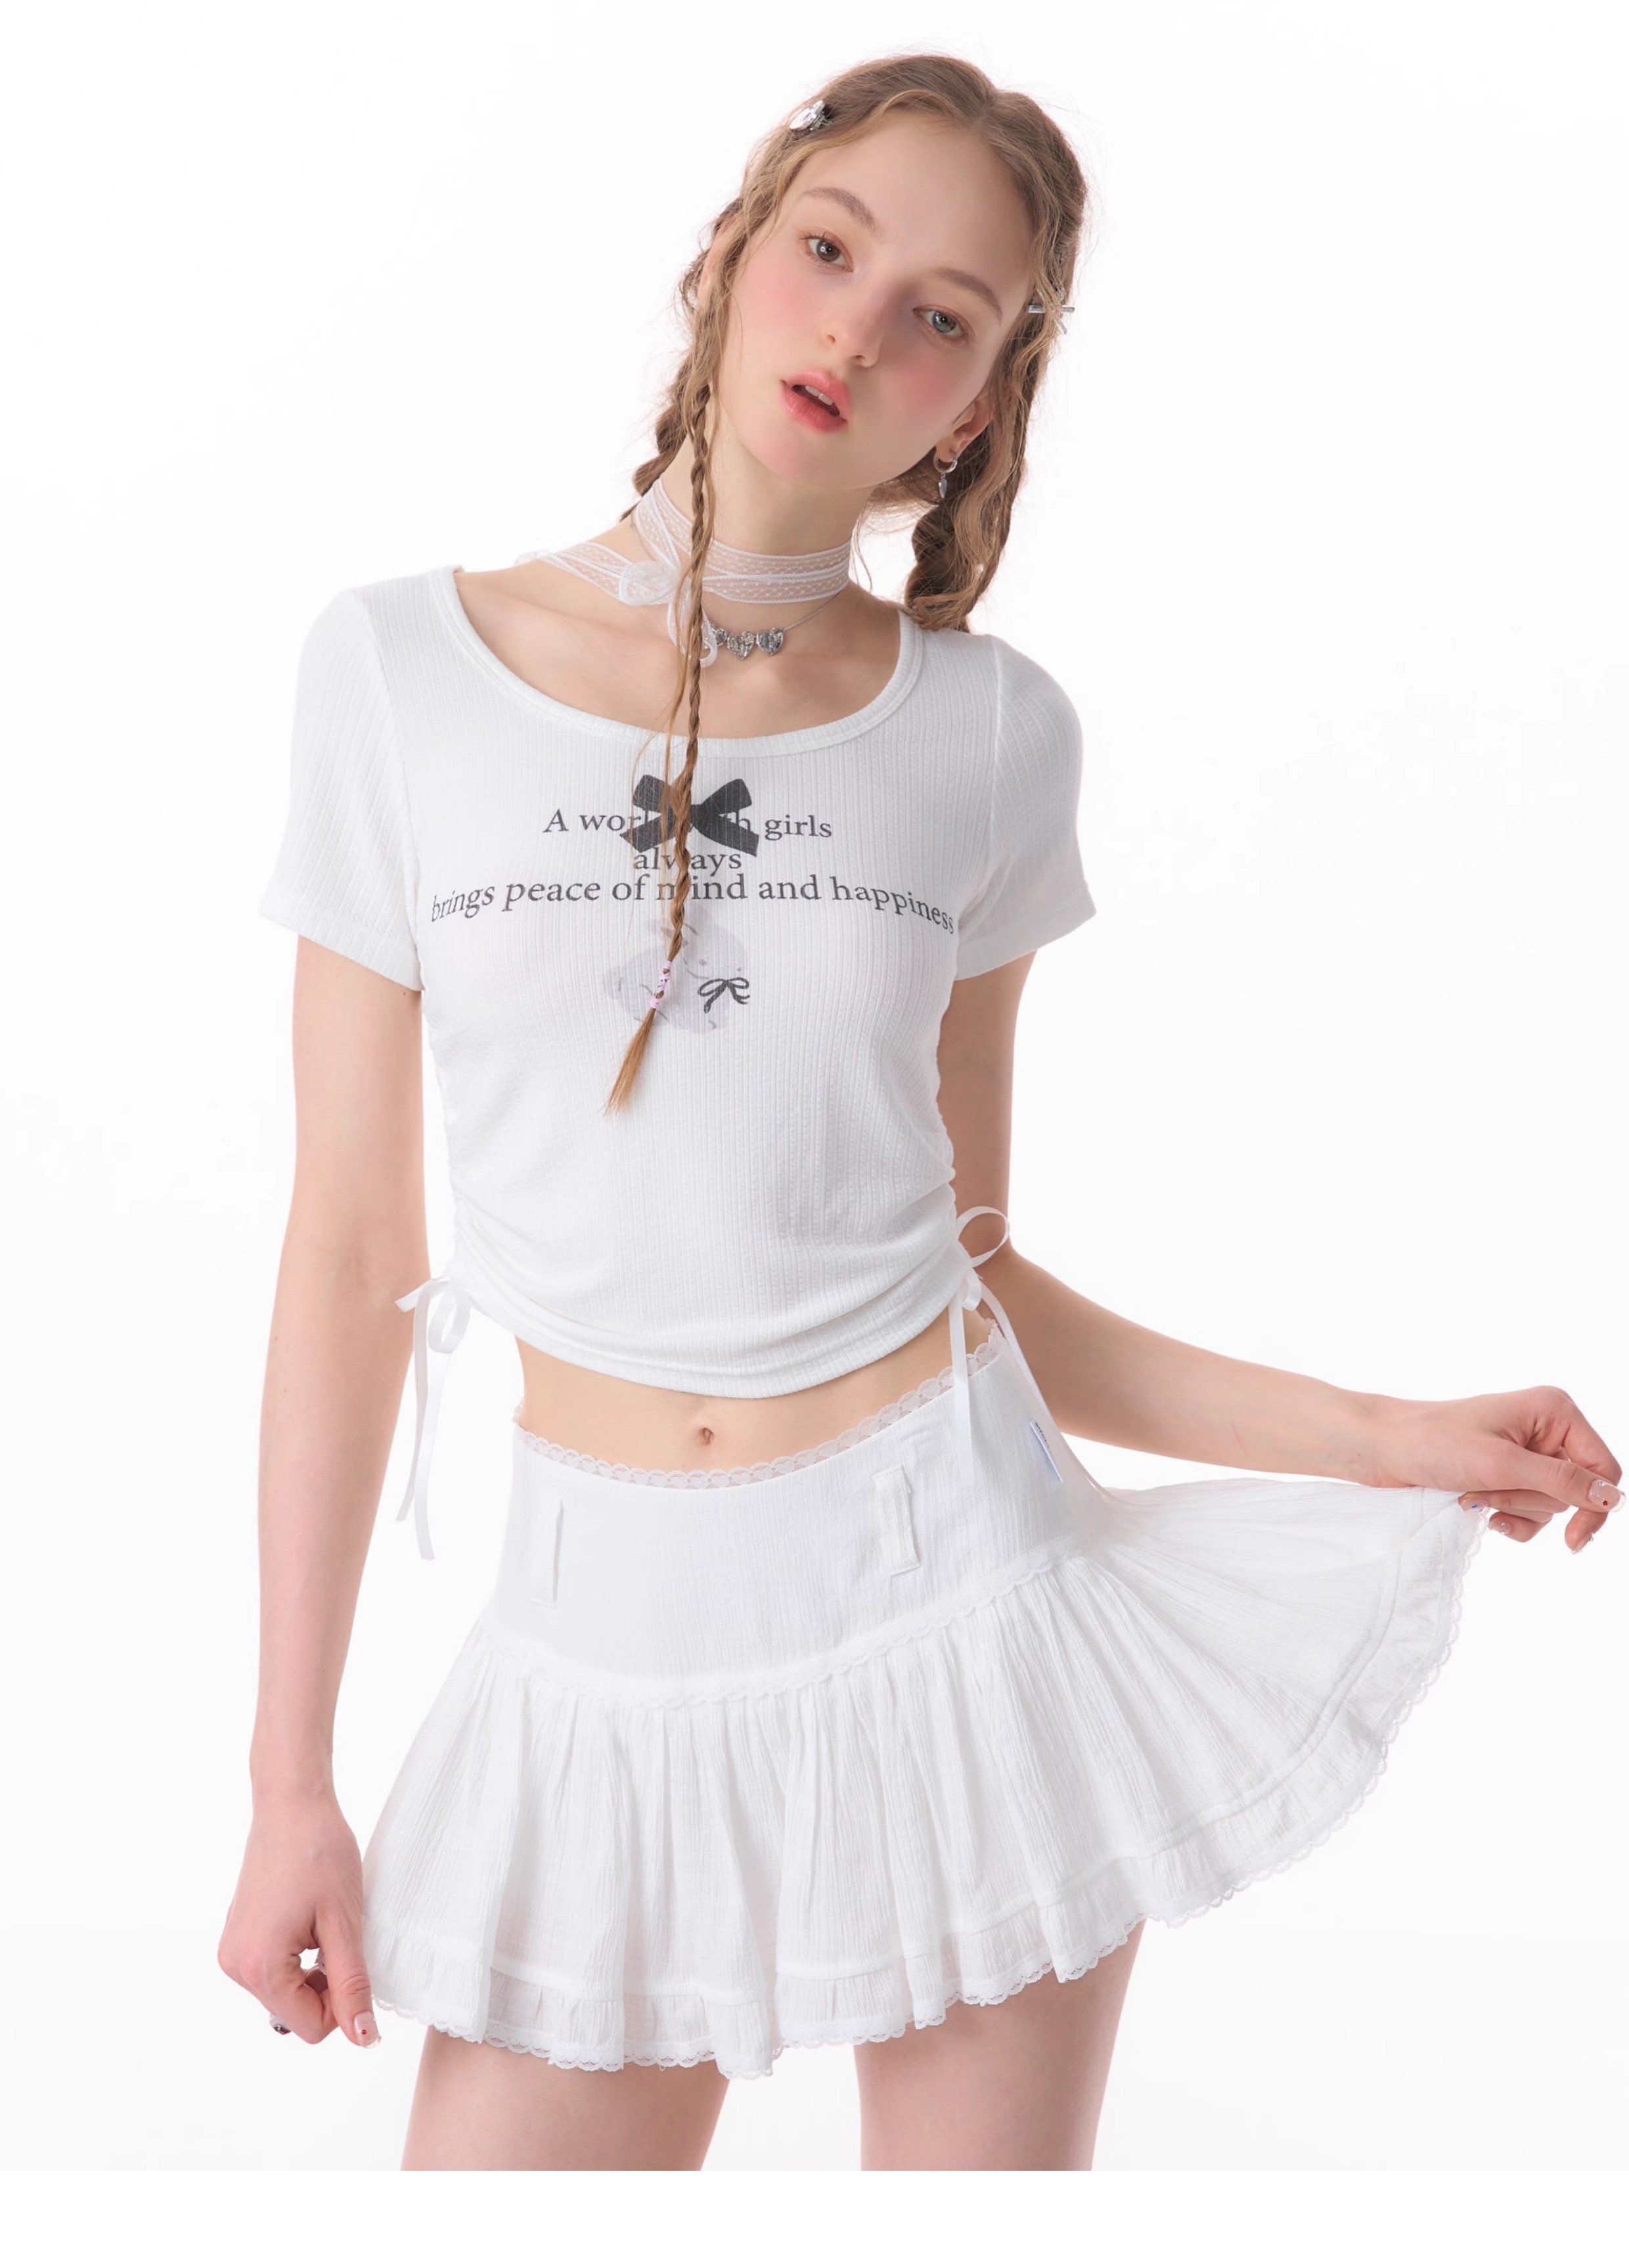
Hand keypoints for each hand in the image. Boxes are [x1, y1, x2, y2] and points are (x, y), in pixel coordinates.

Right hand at [218, 1792, 378, 2046]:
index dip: (343, 2006)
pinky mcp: (236, 1936)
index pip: (310, 2027)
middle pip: (294, 2013)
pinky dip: (296, 1959)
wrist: (291, 1804)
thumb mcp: (345, 1924)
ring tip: (323, 1925)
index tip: (355, 1964)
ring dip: (312, 1973)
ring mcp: (232, 1951)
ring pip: (284, 1993)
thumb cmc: (321, 1853)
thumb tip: (363, 2038)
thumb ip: (352, 1985)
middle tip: (341, 1938)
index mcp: (260, 1967)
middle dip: (326, 1988)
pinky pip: (271, 1970)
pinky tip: (307, 1920)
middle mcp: (236, 1966)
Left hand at [1366, 1385, 1620, 1552]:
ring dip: (1511, 1506)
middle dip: (1528, 1498)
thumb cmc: (1434, 1442)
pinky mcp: (1507, 1476)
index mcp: (1554, 1411)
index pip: (1602, 1467)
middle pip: (1572, 1491)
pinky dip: (1507, 1517)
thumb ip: (1560, 1481)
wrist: (1382, 1449)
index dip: (1595, 1505)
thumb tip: (1612, 1498)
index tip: (1574, 1541)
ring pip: (1549, 1505)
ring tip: (1472, 1492)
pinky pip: (1529, 1514)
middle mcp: (1546, 1429)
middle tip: (1486, 1487)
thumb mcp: (1502, 1464)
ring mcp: (1526, 1454)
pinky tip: (1477, 1510)